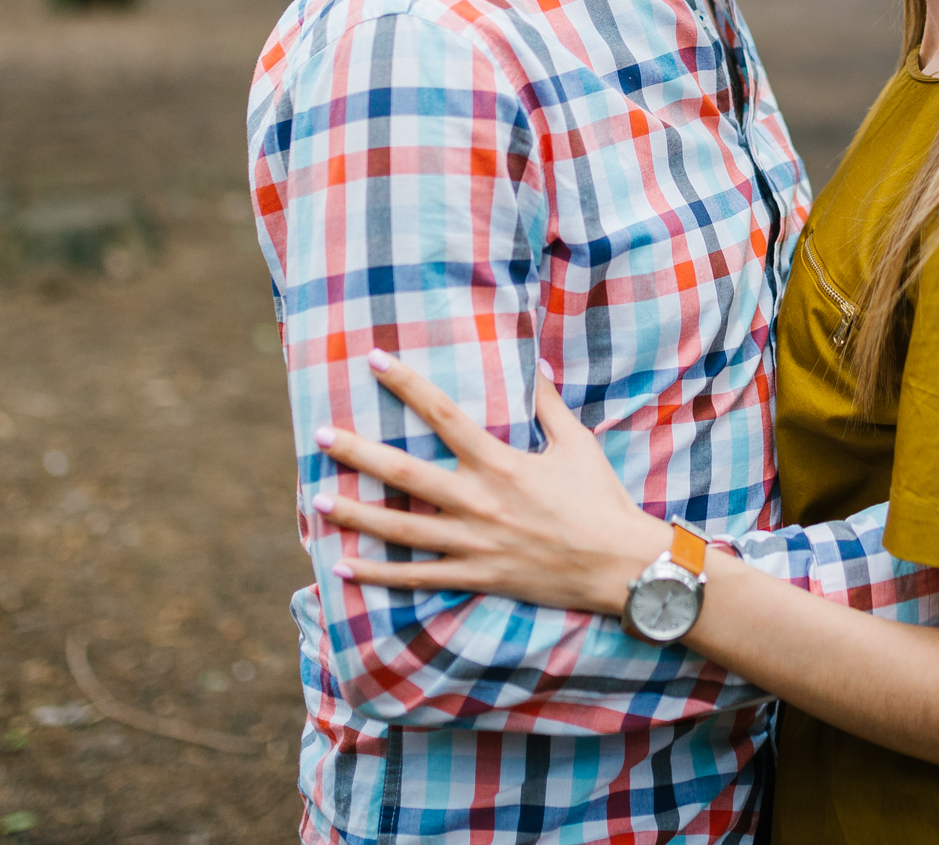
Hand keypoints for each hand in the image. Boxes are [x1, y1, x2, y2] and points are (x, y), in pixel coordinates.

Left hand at [311, 351, 672, 615]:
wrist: (620, 567)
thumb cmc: (601, 501)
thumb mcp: (578, 444)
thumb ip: (548, 405)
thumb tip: (535, 364)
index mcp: (502, 463)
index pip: (443, 414)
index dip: (406, 383)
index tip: (374, 360)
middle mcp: (480, 502)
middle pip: (405, 473)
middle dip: (358, 453)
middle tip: (319, 436)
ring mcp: (474, 544)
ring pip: (401, 529)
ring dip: (357, 515)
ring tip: (317, 502)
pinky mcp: (477, 576)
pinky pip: (418, 578)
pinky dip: (379, 575)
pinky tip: (344, 568)